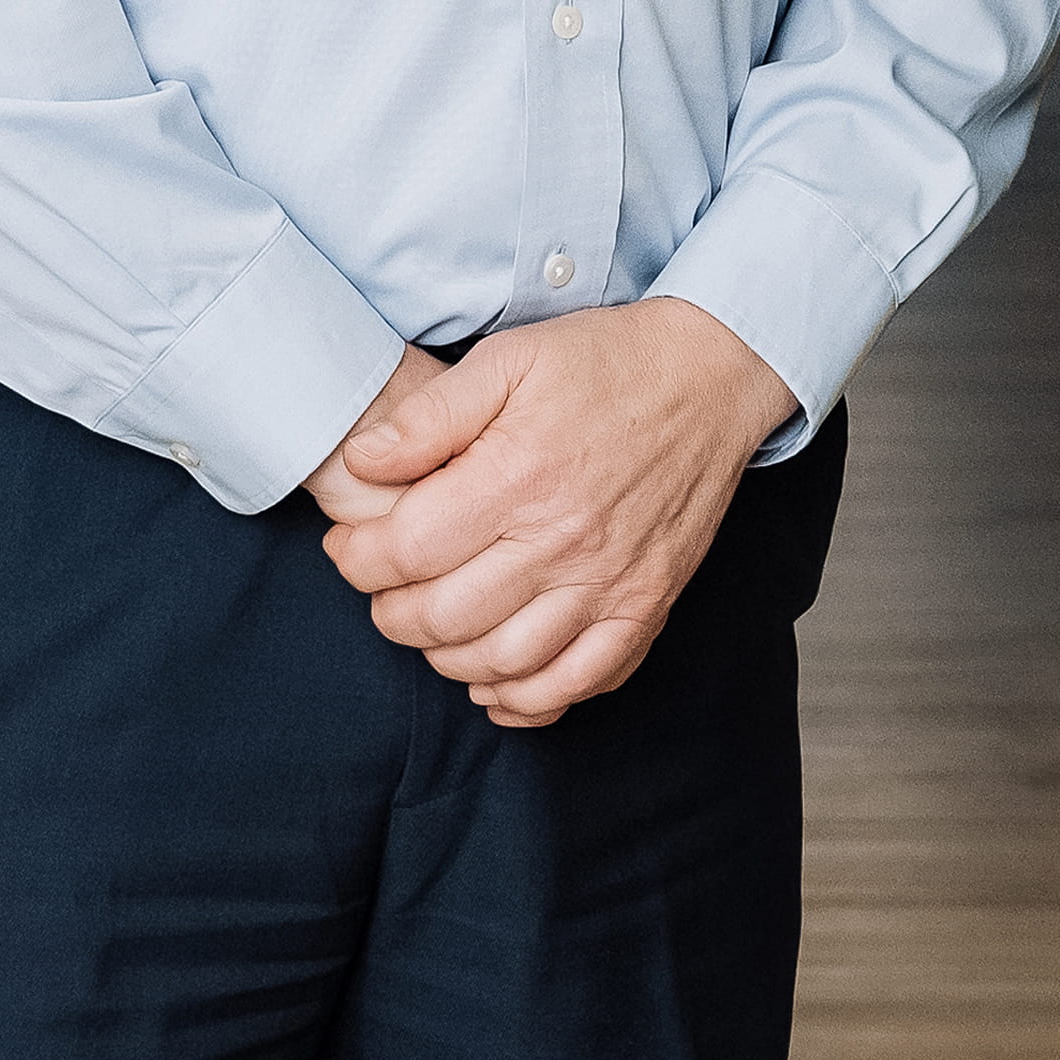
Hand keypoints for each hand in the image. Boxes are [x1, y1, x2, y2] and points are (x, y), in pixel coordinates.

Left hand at [319, 297, 797, 726]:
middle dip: (391, 612)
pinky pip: (579, 684)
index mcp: (519, 476)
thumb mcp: (508, 359)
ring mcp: (609, 584)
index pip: (408, 551)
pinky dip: (528, 701)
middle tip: (383, 588)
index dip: (358, 559)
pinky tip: (495, 685)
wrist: (710, 377)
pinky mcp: (645, 607)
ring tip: (431, 628)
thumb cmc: (603, 364)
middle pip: (445, 617)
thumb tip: (362, 462)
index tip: (350, 546)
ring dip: (448, 659)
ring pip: (504, 664)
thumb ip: (429, 415)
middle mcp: (563, 541)